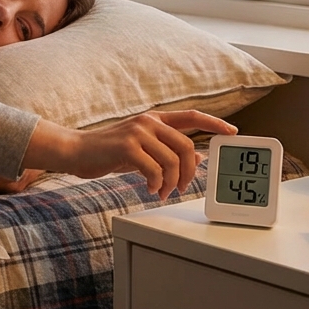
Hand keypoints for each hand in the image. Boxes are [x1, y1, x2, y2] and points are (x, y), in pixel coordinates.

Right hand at [25, 110, 236, 199]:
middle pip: (187, 146)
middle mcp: (149, 122)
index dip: (215, 123)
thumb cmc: (107, 152)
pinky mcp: (127, 146)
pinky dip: (156, 184)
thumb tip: (197, 160)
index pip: (192, 116)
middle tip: (182, 188)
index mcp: (154, 120)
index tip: (232, 132)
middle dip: (189, 173)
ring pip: (173, 161)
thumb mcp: (141, 150)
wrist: (76, 151)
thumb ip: (166, 152)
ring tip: (161, 192)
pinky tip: (148, 188)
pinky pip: (155, 169)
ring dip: (172, 183)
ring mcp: (138, 132)